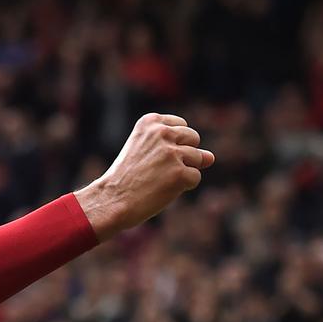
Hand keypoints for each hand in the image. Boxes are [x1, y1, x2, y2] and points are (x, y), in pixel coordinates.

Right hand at [74, 113, 214, 239]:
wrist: (111, 200)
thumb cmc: (126, 177)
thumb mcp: (145, 152)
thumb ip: (179, 147)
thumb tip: (211, 158)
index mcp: (150, 122)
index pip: (181, 126)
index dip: (172, 143)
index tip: (152, 155)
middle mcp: (162, 133)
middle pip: (193, 138)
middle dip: (183, 154)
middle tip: (156, 169)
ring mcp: (172, 153)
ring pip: (198, 158)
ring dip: (183, 171)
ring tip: (157, 179)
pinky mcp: (180, 174)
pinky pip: (195, 178)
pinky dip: (183, 187)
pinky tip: (162, 189)